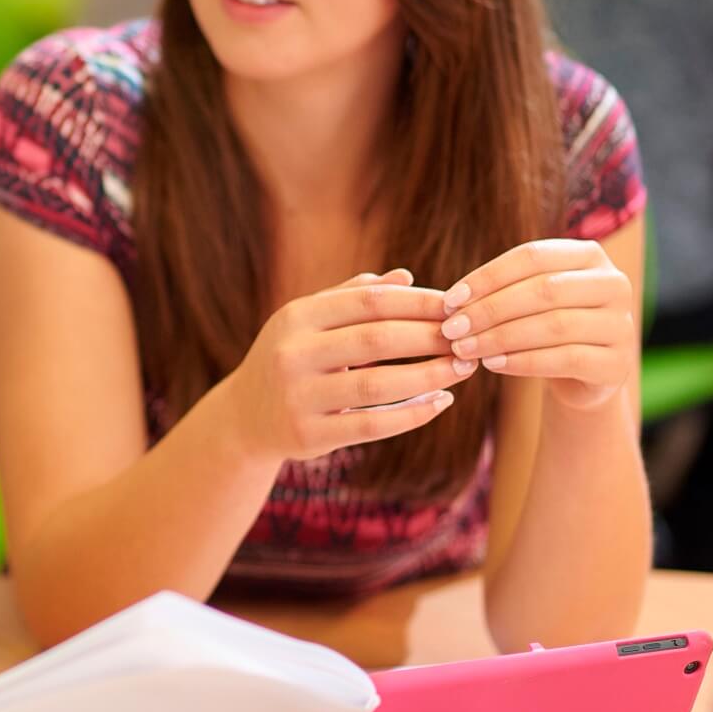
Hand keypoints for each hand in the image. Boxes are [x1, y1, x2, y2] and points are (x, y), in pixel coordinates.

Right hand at [227, 268, 471, 462]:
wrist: (245, 416)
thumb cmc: (291, 359)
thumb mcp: (309, 323)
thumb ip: (353, 297)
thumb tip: (405, 276)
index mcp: (296, 316)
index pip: (369, 301)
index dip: (418, 302)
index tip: (457, 305)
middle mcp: (292, 353)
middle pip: (376, 339)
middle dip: (431, 336)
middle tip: (468, 338)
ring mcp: (298, 396)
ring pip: (378, 384)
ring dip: (429, 376)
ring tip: (462, 369)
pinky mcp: (308, 435)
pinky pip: (372, 425)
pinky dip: (412, 414)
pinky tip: (440, 403)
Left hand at [440, 239, 636, 411]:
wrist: (583, 373)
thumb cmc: (545, 324)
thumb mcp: (528, 297)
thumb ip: (502, 289)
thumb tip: (453, 301)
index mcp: (590, 255)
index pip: (533, 256)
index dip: (488, 277)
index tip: (449, 300)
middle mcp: (614, 284)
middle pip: (544, 290)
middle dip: (490, 310)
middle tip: (452, 329)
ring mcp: (621, 324)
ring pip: (554, 326)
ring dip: (501, 338)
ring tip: (465, 348)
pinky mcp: (617, 364)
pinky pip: (566, 359)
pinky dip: (523, 362)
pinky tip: (492, 364)